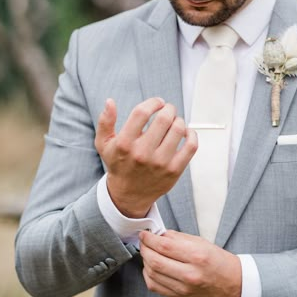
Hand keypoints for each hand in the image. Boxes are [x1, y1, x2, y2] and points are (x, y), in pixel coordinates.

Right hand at [95, 97, 197, 217]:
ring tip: (174, 122)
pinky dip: (192, 134)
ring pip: (178, 129)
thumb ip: (105, 122)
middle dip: (168, 109)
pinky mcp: (174, 170)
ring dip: (179, 120)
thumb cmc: (119, 164)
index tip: (158, 103)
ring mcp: (160, 163)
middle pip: (163, 119)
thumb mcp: (104, 144)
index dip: (153, 103)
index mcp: (124, 144)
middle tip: (168, 110)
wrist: (129, 194)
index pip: (141, 113)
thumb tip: (109, 101)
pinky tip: (185, 132)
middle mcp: (142, 153)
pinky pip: (191, 146)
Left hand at [139, 230, 241, 296]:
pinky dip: (149, 275)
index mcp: (197, 256)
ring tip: (148, 254)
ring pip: (152, 274)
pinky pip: (155, 287)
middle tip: (144, 243)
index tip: (144, 234)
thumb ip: (178, 238)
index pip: (164, 246)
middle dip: (144, 249)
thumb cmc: (219, 262)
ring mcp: (184, 289)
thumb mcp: (202, 243)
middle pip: (155, 261)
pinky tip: (152, 268)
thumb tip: (159, 235)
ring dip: (145, 261)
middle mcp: (190, 274)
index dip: (150, 238)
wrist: (234, 284)